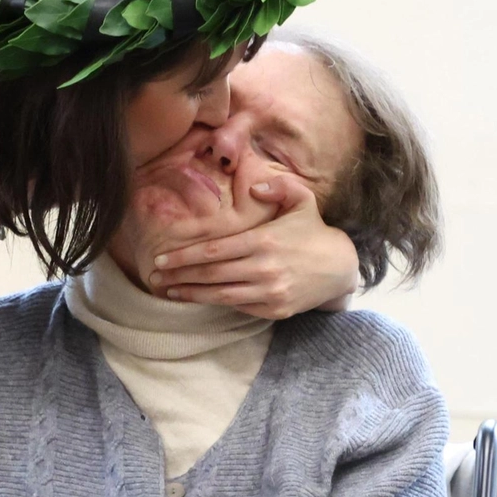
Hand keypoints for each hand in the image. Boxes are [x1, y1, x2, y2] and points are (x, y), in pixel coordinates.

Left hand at [149, 176, 359, 318]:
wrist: (341, 267)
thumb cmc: (312, 231)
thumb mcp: (302, 199)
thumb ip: (277, 186)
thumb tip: (253, 186)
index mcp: (263, 241)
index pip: (214, 251)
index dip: (184, 257)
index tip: (161, 259)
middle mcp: (264, 268)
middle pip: (211, 275)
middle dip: (180, 276)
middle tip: (155, 277)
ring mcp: (269, 292)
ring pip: (220, 295)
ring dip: (191, 293)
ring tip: (169, 291)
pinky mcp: (274, 309)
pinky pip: (238, 306)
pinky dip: (215, 303)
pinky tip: (198, 298)